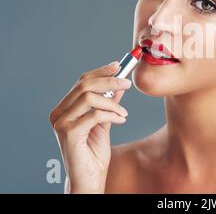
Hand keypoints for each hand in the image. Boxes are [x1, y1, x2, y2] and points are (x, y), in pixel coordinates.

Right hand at [49, 61, 131, 192]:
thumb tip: (120, 84)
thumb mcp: (105, 122)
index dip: (100, 72)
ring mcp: (61, 122)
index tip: (118, 66)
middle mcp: (59, 113)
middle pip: (84, 85)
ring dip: (112, 102)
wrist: (90, 178)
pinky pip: (94, 114)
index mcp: (65, 108)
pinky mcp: (68, 132)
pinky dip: (112, 114)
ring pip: (89, 97)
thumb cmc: (94, 152)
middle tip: (127, 83)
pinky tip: (121, 120)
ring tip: (124, 112)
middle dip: (109, 81)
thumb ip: (109, 103)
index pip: (81, 81)